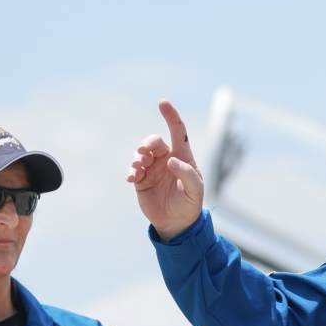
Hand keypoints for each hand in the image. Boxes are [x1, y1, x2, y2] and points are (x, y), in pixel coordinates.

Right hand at [127, 100, 203, 240]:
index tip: (162, 102)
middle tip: (143, 151)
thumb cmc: (190, 204)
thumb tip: (171, 161)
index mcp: (182, 157)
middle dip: (147, 143)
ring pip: (140, 153)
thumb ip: (186, 174)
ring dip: (137, 157)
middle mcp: (166, 159)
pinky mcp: (141, 180)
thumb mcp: (195, 190)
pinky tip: (131, 178)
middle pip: (154, 141)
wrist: (177, 223)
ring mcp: (152, 168)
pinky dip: (131, 171)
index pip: (177, 131)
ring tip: (137, 169)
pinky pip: (133, 170)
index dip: (171, 116)